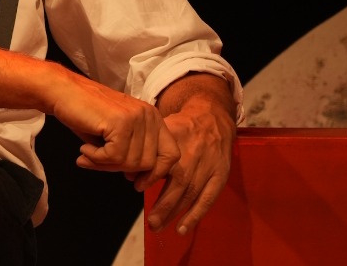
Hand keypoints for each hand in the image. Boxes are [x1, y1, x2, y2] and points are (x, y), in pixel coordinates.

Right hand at [53, 74, 176, 183]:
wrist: (61, 92)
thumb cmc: (85, 114)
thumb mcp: (117, 135)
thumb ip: (133, 153)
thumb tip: (140, 180)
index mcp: (153, 117)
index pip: (171, 154)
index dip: (157, 173)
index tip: (138, 184)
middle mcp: (149, 115)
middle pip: (149, 163)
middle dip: (121, 169)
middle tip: (98, 163)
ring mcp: (135, 117)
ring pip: (132, 162)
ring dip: (105, 164)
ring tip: (88, 154)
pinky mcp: (119, 121)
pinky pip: (114, 156)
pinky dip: (96, 159)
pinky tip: (85, 149)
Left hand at [143, 78, 236, 235]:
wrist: (211, 117)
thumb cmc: (179, 125)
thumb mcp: (161, 126)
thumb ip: (145, 147)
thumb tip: (126, 171)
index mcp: (176, 142)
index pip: (162, 162)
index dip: (150, 176)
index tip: (136, 185)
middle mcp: (193, 155)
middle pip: (178, 183)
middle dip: (163, 204)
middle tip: (149, 221)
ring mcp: (208, 167)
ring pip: (191, 194)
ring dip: (174, 213)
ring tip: (158, 226)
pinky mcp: (219, 176)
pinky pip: (208, 198)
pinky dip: (195, 215)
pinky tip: (181, 229)